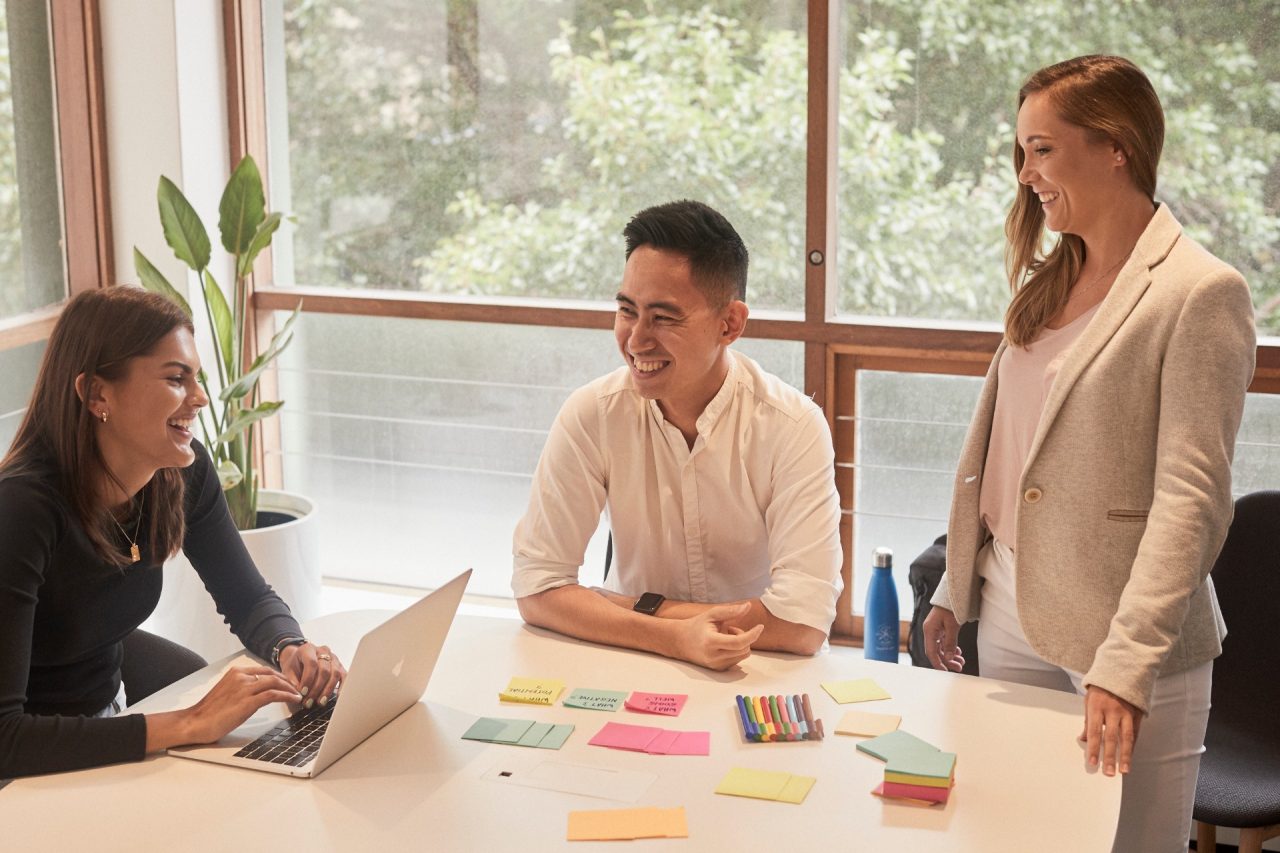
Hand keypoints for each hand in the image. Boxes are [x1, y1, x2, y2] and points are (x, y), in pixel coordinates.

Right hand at [175, 665, 301, 745]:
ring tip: (298, 695)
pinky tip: (293, 700)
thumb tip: (260, 694)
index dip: (279, 676)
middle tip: (297, 688)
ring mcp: (244, 688)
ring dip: (290, 688)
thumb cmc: (209, 712)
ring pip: (275, 683)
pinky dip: (286, 696)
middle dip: (287, 681)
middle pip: (272, 674)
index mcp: (236, 673)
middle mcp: (241, 677)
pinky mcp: (248, 701)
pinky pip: (273, 695)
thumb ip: (243, 689)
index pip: (264, 670)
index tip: (288, 683)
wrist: (196, 722)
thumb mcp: (228, 694)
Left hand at [279, 642, 346, 708]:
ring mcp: (333, 658)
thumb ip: (293, 682)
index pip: (311, 663)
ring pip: (335, 674)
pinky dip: (342, 687)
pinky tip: (337, 697)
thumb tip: (300, 695)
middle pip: (324, 670)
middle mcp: (323, 650)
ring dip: (327, 690)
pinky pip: (344, 676)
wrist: (300, 659)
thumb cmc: (294, 665)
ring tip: (320, 702)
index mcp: (308, 649)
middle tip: (309, 701)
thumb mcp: (288, 671)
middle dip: (316, 688)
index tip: (303, 692)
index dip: (308, 679)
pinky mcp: (340, 666)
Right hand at [670, 603, 763, 670]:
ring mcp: (716, 665)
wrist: (680, 642)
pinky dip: (736, 650)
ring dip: (741, 643)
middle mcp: (714, 656)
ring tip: (726, 636)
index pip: (738, 642)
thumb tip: (748, 606)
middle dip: (744, 636)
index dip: (752, 634)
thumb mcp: (711, 614)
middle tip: (730, 628)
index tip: (760, 626)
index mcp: (711, 641)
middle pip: (744, 649)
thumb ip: (730, 610)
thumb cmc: (696, 626)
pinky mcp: (719, 669)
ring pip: (743, 655)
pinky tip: (724, 644)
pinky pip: (738, 660)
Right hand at [921, 606, 965, 671]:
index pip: (931, 652)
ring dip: (950, 656)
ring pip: (941, 648)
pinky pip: (943, 643)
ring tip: (961, 661)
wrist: (953, 595)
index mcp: (929, 630)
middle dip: (947, 661)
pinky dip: (950, 649)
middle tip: (959, 667)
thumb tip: (949, 659)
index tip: (946, 671)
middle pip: (936, 652)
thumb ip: (950, 643)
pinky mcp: (940, 630)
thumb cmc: (950, 607)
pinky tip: (958, 652)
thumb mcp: (952, 626)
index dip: (938, 663)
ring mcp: (935, 631)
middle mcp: (930, 632)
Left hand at [1080, 685, 1141, 775]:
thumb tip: (1083, 739)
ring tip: (1124, 770)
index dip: (1093, 748)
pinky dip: (1132, 746)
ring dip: (1125, 756)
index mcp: (1096, 707)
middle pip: (1111, 737)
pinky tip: (1130, 757)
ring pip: (1126, 738)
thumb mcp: (1089, 701)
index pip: (1094, 732)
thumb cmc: (1100, 689)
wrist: (1121, 672)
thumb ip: (1088, 722)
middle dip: (1110, 757)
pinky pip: (1135, 734)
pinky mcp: (1136, 714)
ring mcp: (1126, 713)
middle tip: (1109, 773)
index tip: (1092, 763)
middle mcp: (1112, 711)